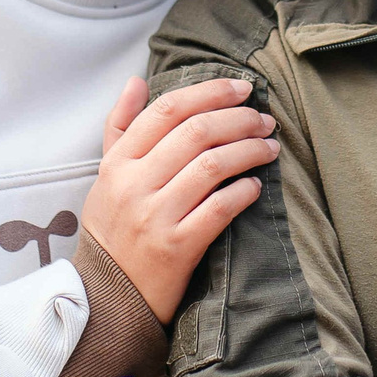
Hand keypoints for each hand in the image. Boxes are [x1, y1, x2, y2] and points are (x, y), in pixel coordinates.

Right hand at [77, 77, 278, 323]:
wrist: (107, 295)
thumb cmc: (113, 228)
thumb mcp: (106, 175)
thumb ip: (120, 126)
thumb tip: (137, 81)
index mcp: (117, 163)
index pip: (167, 110)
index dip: (210, 91)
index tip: (241, 88)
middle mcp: (134, 185)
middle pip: (196, 132)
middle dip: (239, 119)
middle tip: (265, 119)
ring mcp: (155, 217)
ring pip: (213, 166)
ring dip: (250, 150)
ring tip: (270, 147)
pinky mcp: (176, 248)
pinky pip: (219, 209)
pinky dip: (244, 192)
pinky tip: (257, 186)